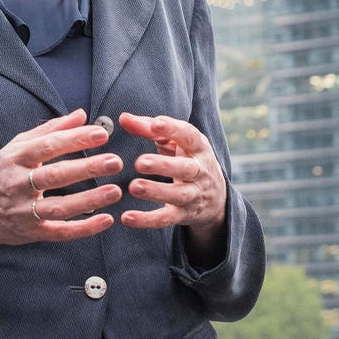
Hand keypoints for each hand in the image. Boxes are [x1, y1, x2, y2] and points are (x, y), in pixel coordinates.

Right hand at [0, 110, 120, 261]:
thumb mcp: (15, 147)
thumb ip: (49, 130)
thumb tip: (80, 114)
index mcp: (15, 158)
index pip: (48, 146)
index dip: (75, 139)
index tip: (101, 134)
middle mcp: (18, 184)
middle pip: (56, 175)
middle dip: (87, 168)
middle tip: (114, 161)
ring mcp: (24, 211)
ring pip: (59, 206)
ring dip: (89, 200)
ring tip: (115, 191)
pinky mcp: (31, 233)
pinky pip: (60, 232)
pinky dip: (83, 228)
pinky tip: (105, 220)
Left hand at [115, 113, 227, 252]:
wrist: (215, 197)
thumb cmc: (186, 159)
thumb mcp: (174, 142)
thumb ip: (149, 128)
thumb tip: (123, 118)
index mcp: (198, 147)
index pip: (188, 135)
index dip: (173, 129)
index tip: (155, 123)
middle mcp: (200, 171)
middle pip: (186, 168)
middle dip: (164, 165)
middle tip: (140, 162)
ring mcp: (194, 194)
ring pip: (178, 195)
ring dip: (156, 192)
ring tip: (134, 187)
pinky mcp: (184, 214)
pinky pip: (167, 218)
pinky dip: (147, 220)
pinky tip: (127, 218)